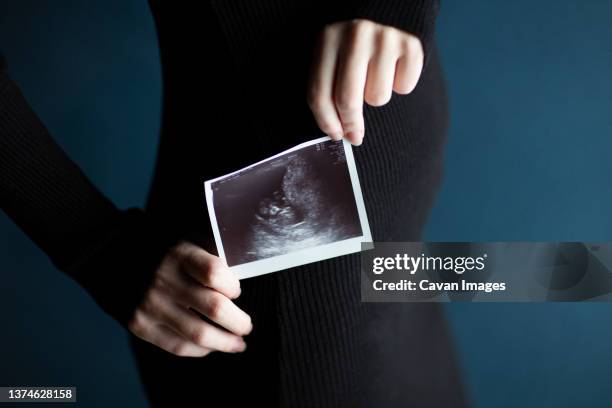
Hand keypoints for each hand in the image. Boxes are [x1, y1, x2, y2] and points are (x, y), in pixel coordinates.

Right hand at [128, 242, 251, 356]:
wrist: (112, 259)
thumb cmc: (165, 253)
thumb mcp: (188, 241)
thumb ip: (213, 256)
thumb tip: (246, 276)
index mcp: (180, 255)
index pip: (216, 274)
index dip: (233, 286)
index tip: (237, 290)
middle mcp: (164, 280)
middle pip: (215, 308)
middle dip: (239, 322)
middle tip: (247, 326)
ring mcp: (151, 305)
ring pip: (200, 334)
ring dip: (226, 342)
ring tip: (238, 343)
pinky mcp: (140, 325)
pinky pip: (178, 346)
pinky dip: (201, 350)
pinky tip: (212, 346)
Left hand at [307, 19, 423, 145]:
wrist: (393, 1)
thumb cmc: (357, 34)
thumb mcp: (334, 46)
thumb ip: (329, 80)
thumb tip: (337, 129)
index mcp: (328, 38)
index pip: (319, 93)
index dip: (326, 122)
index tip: (336, 135)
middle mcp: (355, 36)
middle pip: (348, 101)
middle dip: (351, 125)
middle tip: (355, 136)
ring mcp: (385, 39)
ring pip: (378, 98)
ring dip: (377, 96)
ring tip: (377, 74)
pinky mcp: (412, 43)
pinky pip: (404, 87)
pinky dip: (401, 84)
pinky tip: (396, 65)